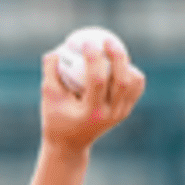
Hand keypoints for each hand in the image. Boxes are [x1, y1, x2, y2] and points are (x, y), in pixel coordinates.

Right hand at [39, 38, 145, 152]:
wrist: (69, 144)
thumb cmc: (55, 118)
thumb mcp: (48, 96)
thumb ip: (50, 72)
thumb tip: (56, 51)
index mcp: (90, 113)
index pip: (97, 80)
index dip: (93, 57)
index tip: (86, 42)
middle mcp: (109, 114)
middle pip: (122, 80)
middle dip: (117, 55)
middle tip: (107, 40)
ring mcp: (120, 114)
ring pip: (133, 82)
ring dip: (125, 63)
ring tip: (112, 51)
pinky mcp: (125, 111)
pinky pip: (136, 86)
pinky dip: (130, 72)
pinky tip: (118, 63)